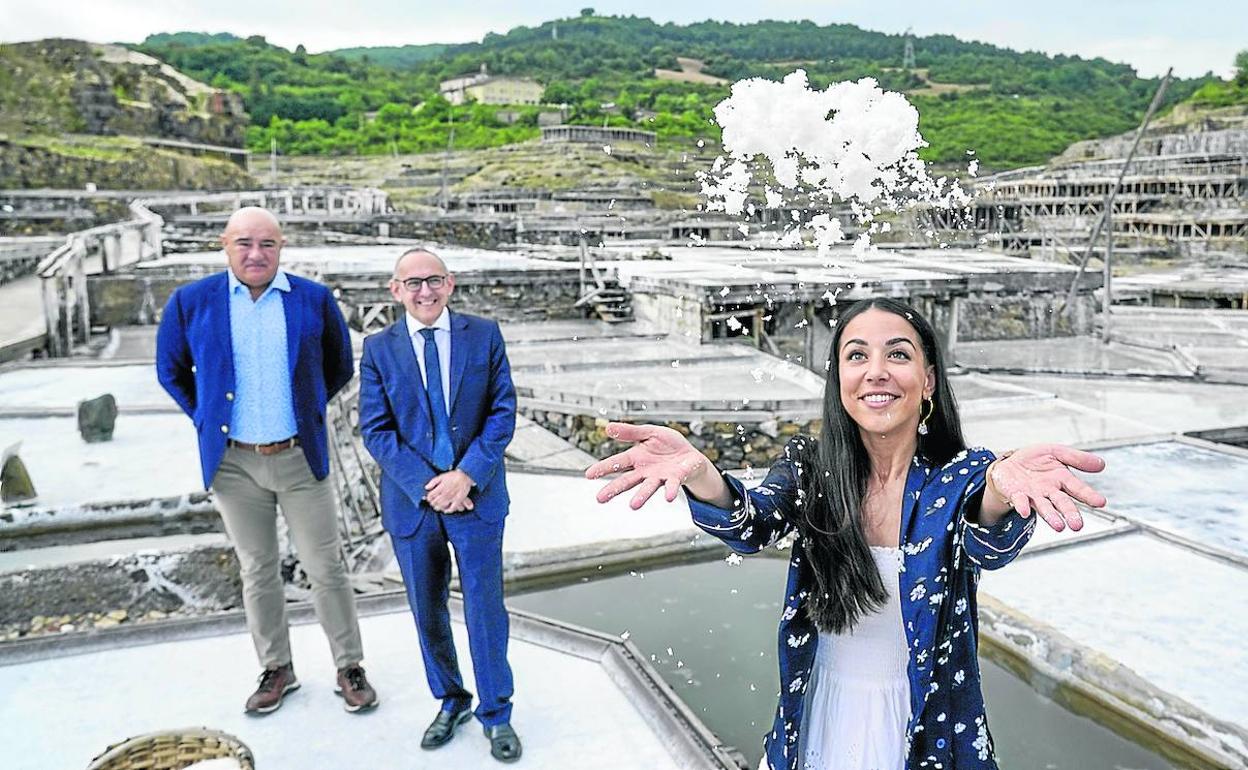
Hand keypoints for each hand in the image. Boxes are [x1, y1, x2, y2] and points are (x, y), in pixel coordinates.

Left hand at [425, 469, 474, 513]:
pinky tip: (446, 511)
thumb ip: (433, 482)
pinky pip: (452, 508)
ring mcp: (452, 497)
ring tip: (437, 507)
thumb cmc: (453, 476)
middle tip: (433, 503)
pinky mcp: (458, 500)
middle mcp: (445, 493)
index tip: (429, 499)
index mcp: (440, 487)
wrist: (464, 476)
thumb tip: (426, 487)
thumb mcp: (441, 476)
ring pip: (442, 506)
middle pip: (435, 502)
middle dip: (433, 503)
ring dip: (438, 507)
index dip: (428, 498)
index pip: (431, 496)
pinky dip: (448, 510)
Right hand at [585, 422, 723, 509]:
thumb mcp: (649, 432)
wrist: (690, 456)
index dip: (603, 468)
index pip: (617, 462)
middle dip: (614, 489)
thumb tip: (608, 427)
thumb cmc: (668, 445)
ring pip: (647, 487)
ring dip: (641, 496)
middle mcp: (645, 471)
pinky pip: (671, 485)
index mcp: (636, 458)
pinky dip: (669, 491)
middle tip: (600, 498)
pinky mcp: (675, 479)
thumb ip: (630, 432)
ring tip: (633, 505)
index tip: (588, 474)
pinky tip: (668, 498)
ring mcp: (659, 477)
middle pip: (627, 480)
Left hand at [987, 444, 1107, 531]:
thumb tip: (1102, 464)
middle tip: (1077, 525)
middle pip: (1062, 503)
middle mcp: (1050, 491)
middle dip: (1070, 513)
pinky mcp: (1016, 495)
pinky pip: (1020, 501)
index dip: (1089, 495)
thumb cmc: (1036, 460)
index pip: (1078, 488)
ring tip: (1059, 526)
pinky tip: (1025, 512)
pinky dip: (1023, 506)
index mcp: (1062, 479)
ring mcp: (1033, 495)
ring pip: (1044, 507)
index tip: (1100, 502)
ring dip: (1051, 517)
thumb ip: (1077, 458)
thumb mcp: (1056, 452)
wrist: (1010, 463)